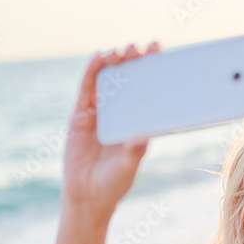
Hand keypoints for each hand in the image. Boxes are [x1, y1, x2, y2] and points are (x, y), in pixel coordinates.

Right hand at [63, 42, 160, 216]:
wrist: (87, 196)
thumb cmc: (114, 183)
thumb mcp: (128, 166)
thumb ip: (134, 150)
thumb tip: (144, 134)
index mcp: (136, 124)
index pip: (146, 93)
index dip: (152, 73)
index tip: (162, 55)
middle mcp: (119, 115)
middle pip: (128, 82)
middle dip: (134, 63)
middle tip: (143, 47)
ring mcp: (99, 114)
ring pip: (107, 82)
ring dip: (115, 63)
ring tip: (124, 50)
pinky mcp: (81, 116)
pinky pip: (86, 89)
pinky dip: (92, 72)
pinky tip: (99, 57)